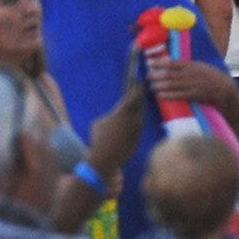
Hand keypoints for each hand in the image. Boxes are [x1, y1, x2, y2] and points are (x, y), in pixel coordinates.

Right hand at [88, 52, 148, 178]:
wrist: (106, 158)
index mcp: (121, 113)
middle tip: (140, 88)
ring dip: (139, 108)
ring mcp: (136, 129)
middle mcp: (132, 120)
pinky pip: (138, 125)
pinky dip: (137, 119)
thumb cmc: (98, 138)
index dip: (136, 88)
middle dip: (140, 96)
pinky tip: (134, 118)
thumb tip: (115, 116)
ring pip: (140, 115)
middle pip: (139, 104)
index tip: (139, 80)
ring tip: (138, 101)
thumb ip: (109, 116)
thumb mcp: (98, 123)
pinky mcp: (138, 138)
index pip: (132, 97)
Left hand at [145, 52, 234, 108]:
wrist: (223, 88)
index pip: (171, 63)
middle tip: (147, 76)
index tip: (149, 63)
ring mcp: (191, 85)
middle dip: (156, 75)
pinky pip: (178, 95)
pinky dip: (168, 95)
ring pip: (172, 85)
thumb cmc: (208, 75)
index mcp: (190, 65)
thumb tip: (165, 61)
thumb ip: (183, 64)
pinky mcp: (193, 95)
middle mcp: (189, 74)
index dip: (159, 63)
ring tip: (151, 86)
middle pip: (169, 74)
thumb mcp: (197, 65)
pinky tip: (159, 95)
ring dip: (159, 86)